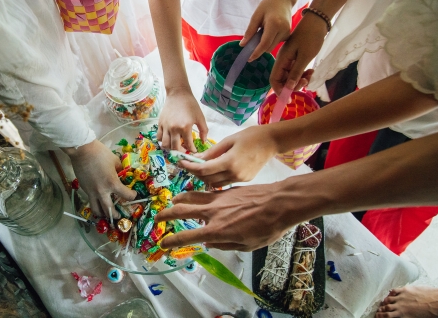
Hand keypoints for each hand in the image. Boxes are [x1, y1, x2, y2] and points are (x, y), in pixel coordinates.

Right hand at [65, 140, 135, 217]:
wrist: (81, 151)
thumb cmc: (100, 153)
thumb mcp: (115, 161)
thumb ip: (120, 170)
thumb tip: (122, 174)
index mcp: (112, 183)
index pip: (126, 196)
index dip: (132, 196)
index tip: (133, 194)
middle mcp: (102, 192)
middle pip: (109, 210)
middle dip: (115, 215)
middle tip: (118, 216)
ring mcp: (91, 192)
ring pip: (96, 210)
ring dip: (102, 214)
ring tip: (105, 214)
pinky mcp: (84, 189)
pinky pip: (90, 200)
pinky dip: (94, 204)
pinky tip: (97, 201)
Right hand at [155, 184, 291, 250]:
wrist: (279, 202)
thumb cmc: (267, 228)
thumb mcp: (247, 245)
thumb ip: (225, 245)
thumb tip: (210, 244)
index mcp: (217, 230)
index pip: (187, 237)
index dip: (171, 241)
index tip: (162, 244)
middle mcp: (213, 213)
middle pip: (181, 211)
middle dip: (166, 215)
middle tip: (157, 219)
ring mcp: (218, 199)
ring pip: (190, 197)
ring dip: (178, 200)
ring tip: (172, 202)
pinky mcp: (225, 191)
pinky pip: (204, 193)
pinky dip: (195, 195)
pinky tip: (196, 198)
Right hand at [157, 87, 208, 151]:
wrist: (178, 94)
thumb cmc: (191, 105)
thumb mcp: (200, 117)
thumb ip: (203, 131)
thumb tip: (203, 141)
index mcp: (185, 127)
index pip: (188, 145)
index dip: (192, 150)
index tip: (194, 151)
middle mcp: (174, 129)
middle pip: (175, 148)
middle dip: (181, 152)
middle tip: (185, 151)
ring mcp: (165, 126)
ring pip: (165, 144)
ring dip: (170, 148)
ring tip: (175, 147)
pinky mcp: (160, 123)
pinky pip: (159, 137)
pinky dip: (162, 141)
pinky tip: (168, 140)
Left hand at [178, 126, 276, 187]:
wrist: (272, 141)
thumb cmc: (251, 136)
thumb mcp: (228, 140)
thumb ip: (212, 152)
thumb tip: (196, 158)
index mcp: (230, 162)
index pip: (204, 169)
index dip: (190, 167)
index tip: (181, 162)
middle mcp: (235, 174)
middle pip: (208, 179)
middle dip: (195, 172)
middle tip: (187, 164)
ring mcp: (241, 179)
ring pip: (216, 183)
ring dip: (205, 177)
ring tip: (198, 167)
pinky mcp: (245, 180)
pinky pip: (225, 182)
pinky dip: (216, 177)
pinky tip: (213, 170)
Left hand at [241, 0, 293, 61]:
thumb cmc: (268, 5)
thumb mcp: (256, 16)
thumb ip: (250, 31)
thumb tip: (243, 44)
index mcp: (274, 24)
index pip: (265, 44)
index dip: (256, 52)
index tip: (249, 59)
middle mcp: (283, 31)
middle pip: (268, 48)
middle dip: (259, 48)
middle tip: (251, 42)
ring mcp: (287, 33)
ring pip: (272, 47)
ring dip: (264, 44)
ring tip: (262, 32)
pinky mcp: (288, 35)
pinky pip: (276, 43)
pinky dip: (269, 41)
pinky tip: (268, 32)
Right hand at [270, 12, 327, 94]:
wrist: (318, 22)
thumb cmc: (311, 37)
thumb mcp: (304, 57)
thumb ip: (295, 73)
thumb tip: (288, 87)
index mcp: (282, 60)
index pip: (274, 80)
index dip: (279, 91)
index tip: (288, 99)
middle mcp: (283, 61)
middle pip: (283, 80)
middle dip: (292, 85)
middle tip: (305, 82)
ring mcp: (290, 59)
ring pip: (291, 76)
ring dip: (299, 79)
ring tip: (310, 75)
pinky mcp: (297, 58)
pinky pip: (297, 71)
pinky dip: (303, 74)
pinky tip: (311, 71)